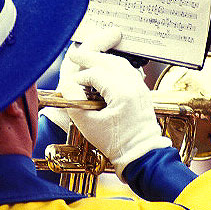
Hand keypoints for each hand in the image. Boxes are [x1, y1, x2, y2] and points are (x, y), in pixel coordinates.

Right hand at [60, 30, 170, 180]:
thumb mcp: (88, 125)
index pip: (96, 74)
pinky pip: (128, 71)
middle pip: (109, 62)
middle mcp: (133, 86)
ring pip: (120, 64)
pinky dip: (114, 66)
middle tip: (74, 55)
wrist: (141, 155)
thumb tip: (67, 86)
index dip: (80, 77)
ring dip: (103, 59)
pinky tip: (105, 69)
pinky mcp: (142, 92)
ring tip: (88, 59)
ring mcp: (140, 88)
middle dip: (90, 57)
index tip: (70, 85)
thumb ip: (74, 103)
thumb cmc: (117, 144)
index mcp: (121, 93)